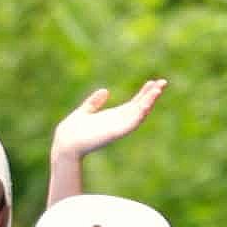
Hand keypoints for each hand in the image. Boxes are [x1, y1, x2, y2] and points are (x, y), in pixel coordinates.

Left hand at [51, 79, 167, 160]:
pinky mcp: (114, 133)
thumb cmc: (71, 131)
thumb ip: (94, 102)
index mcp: (113, 117)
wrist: (64, 143)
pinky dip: (139, 114)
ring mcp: (118, 128)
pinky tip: (146, 105)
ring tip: (158, 90)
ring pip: (138, 114)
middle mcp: (118, 122)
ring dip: (149, 103)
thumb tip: (105, 90)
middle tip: (163, 82)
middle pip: (140, 107)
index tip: (153, 82)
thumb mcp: (85, 111)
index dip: (144, 93)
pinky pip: (130, 123)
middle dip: (151, 95)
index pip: (133, 103)